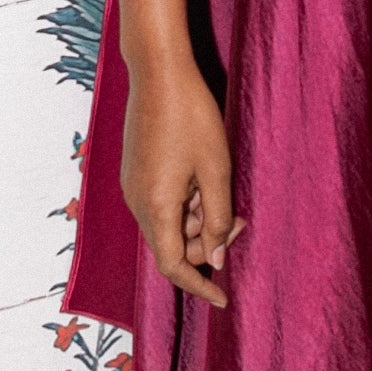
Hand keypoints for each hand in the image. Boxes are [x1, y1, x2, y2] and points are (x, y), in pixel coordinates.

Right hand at [119, 62, 236, 305]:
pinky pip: (161, 203)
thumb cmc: (191, 117)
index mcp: (155, 207)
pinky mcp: (135, 171)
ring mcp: (132, 186)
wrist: (158, 72)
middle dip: (208, 241)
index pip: (175, 266)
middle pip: (173, 245)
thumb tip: (217, 258)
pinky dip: (185, 203)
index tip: (224, 298)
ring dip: (198, 218)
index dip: (200, 286)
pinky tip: (202, 177)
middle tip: (239, 218)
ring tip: (221, 186)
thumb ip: (217, 218)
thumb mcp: (216, 170)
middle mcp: (136, 202)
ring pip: (169, 223)